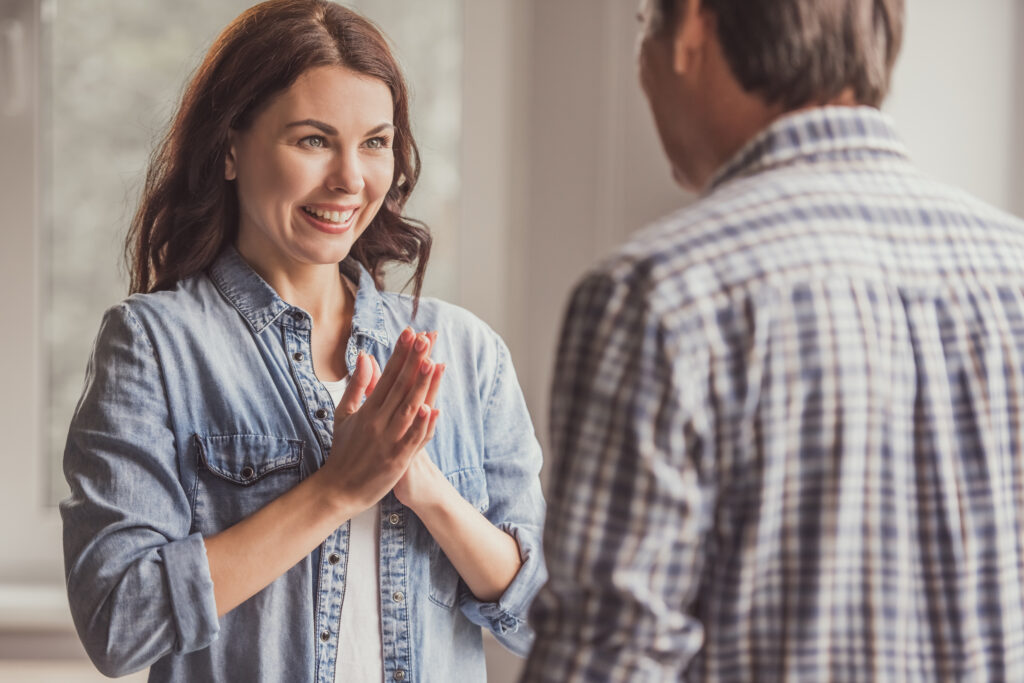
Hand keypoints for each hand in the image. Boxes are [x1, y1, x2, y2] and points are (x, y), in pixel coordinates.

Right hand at [318, 328, 439, 512]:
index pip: (387, 375)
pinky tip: (431, 408)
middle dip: (414, 361)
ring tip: (432, 363)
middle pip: (400, 387)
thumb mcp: (344, 414)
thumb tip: (366, 356)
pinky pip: (412, 439)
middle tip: (427, 338)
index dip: (400, 354)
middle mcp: (378, 422)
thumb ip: (357, 385)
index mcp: (367, 409)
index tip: (411, 333)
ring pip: (408, 409)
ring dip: (421, 386)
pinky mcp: (397, 459)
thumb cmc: (344, 450)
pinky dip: (422, 425)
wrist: (339, 489)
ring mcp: (388, 440)